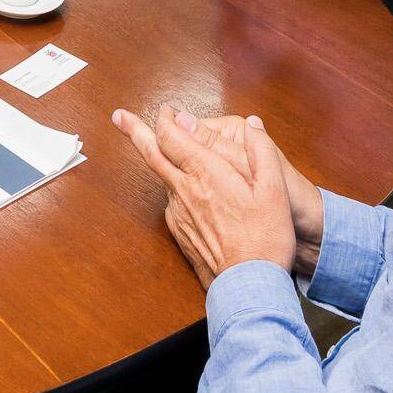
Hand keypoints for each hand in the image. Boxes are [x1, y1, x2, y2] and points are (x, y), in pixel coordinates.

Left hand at [115, 103, 311, 281]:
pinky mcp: (178, 231)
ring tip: (166, 151)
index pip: (173, 135)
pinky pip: (172, 202)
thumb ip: (260, 150)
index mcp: (206, 172)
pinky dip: (175, 188)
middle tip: (119, 116)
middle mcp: (184, 189)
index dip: (165, 118)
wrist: (248, 283)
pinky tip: (189, 192)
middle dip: (134, 130)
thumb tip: (253, 125)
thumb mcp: (274, 188)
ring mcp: (177, 211)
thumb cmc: (264, 237)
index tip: (166, 109)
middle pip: (152, 153)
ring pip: (162, 178)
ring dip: (160, 160)